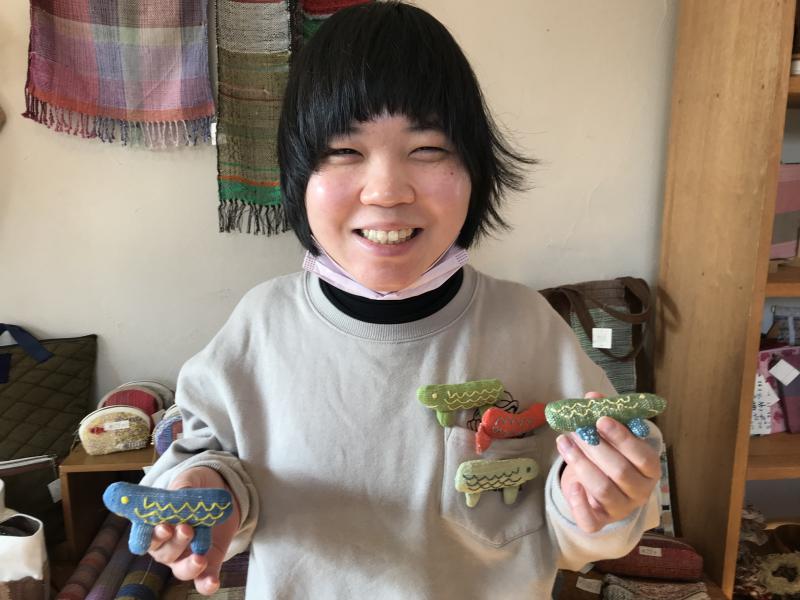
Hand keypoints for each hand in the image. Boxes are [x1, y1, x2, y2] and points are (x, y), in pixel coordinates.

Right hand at [147, 466, 239, 595]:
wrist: (222, 490)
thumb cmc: (195, 486)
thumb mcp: (189, 479)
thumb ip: (182, 486)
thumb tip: (180, 491)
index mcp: (156, 526)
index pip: (146, 537)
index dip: (151, 536)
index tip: (163, 528)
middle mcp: (168, 546)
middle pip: (164, 553)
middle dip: (174, 543)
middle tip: (186, 528)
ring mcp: (187, 556)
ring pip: (181, 570)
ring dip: (189, 566)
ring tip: (200, 557)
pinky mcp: (209, 561)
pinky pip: (204, 578)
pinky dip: (206, 583)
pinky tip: (212, 582)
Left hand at [557, 392, 660, 532]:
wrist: (601, 487)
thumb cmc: (611, 455)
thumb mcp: (612, 435)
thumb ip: (606, 415)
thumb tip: (593, 396)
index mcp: (650, 469)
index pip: (642, 456)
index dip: (622, 438)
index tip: (600, 419)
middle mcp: (640, 492)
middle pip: (619, 471)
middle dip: (595, 447)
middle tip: (576, 429)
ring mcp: (620, 509)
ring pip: (602, 489)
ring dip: (580, 463)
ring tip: (563, 441)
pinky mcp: (600, 521)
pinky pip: (590, 520)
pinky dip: (579, 502)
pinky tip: (570, 483)